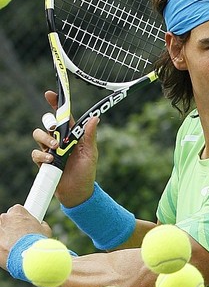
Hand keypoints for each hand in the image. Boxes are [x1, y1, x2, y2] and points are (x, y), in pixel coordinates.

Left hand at [0, 205, 51, 269]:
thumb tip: (41, 225)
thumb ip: (40, 224)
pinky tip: (10, 252)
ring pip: (1, 232)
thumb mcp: (45, 230)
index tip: (25, 225)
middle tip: (21, 237)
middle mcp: (4, 218)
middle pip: (7, 220)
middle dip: (13, 227)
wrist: (27, 257)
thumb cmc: (36, 242)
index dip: (22, 219)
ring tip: (16, 246)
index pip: (17, 210)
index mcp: (17, 211)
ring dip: (7, 237)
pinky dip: (3, 246)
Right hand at [31, 91, 99, 207]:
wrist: (78, 192)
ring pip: (39, 135)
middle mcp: (60, 140)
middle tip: (55, 130)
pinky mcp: (43, 162)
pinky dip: (42, 155)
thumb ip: (90, 136)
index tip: (49, 95)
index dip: (56, 105)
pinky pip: (36, 153)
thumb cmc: (86, 172)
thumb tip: (95, 118)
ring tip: (55, 148)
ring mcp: (50, 150)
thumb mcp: (91, 153)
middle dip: (49, 122)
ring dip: (45, 139)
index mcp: (73, 135)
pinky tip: (51, 160)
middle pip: (48, 123)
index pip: (64, 117)